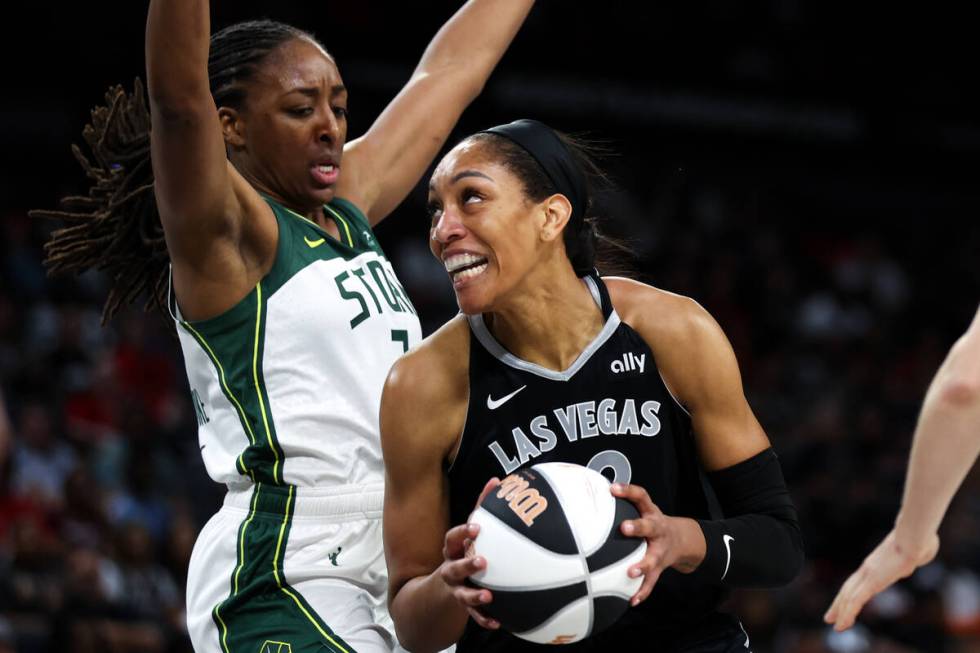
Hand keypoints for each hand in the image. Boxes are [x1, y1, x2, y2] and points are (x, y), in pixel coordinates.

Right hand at [438, 477, 500, 629]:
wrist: (443, 586)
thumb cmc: (463, 550)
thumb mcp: (469, 532)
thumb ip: (482, 507)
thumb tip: (496, 480)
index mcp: (452, 549)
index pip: (452, 539)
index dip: (463, 533)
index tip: (477, 528)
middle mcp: (450, 568)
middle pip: (453, 567)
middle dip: (466, 565)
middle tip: (482, 561)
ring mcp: (455, 588)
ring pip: (461, 593)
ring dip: (473, 596)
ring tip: (487, 597)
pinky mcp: (463, 605)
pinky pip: (473, 615)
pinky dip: (484, 618)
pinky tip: (497, 622)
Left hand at [611, 483, 700, 605]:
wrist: (681, 540)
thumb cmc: (651, 523)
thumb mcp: (643, 510)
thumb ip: (621, 506)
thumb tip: (586, 499)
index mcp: (651, 512)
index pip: (641, 496)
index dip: (628, 491)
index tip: (612, 489)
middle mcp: (657, 530)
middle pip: (650, 526)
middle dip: (638, 527)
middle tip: (624, 528)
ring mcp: (660, 550)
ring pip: (653, 558)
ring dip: (642, 565)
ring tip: (631, 572)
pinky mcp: (660, 567)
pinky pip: (652, 581)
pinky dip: (642, 591)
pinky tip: (632, 600)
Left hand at [824, 529, 939, 630]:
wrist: (916, 535)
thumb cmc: (920, 540)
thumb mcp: (917, 551)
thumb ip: (915, 555)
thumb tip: (923, 551)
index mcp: (878, 563)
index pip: (859, 581)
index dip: (850, 592)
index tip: (844, 602)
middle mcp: (869, 568)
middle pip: (849, 588)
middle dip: (839, 604)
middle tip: (829, 617)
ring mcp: (868, 574)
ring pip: (849, 596)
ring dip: (841, 612)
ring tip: (835, 626)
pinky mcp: (872, 581)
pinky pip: (855, 600)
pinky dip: (847, 613)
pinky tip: (841, 624)